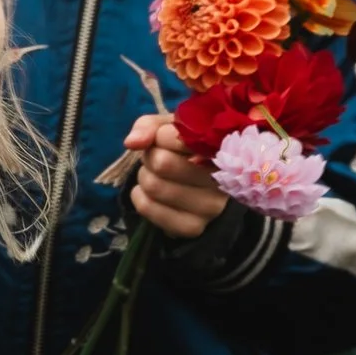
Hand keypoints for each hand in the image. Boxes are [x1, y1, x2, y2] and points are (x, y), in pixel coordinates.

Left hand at [125, 114, 226, 238]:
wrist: (207, 188)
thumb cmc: (188, 151)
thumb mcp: (174, 129)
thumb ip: (152, 126)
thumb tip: (132, 142)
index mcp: (222, 147)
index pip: (175, 137)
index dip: (160, 136)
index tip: (166, 139)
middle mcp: (223, 178)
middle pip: (162, 163)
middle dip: (151, 156)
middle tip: (158, 158)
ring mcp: (211, 207)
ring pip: (154, 186)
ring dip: (145, 176)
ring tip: (156, 175)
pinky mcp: (194, 228)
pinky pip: (147, 208)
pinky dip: (139, 196)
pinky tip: (151, 193)